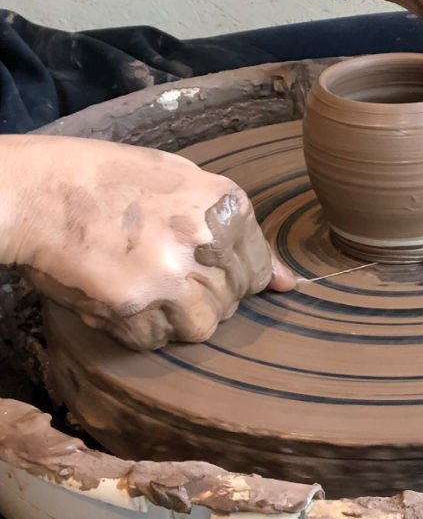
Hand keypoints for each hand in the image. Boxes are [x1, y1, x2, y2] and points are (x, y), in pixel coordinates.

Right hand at [1, 135, 293, 349]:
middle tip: (172, 274)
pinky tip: (127, 298)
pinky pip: (159, 340)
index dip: (238, 278)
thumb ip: (240, 231)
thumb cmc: (114, 179)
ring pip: (203, 326)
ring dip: (181, 317)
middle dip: (208, 295)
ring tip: (152, 288)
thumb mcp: (185, 181)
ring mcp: (169, 276)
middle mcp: (205, 240)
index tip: (215, 274)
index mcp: (224, 204)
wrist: (40, 190)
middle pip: (233, 300)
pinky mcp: (132, 306)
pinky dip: (146, 329)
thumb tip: (286, 282)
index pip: (260, 270)